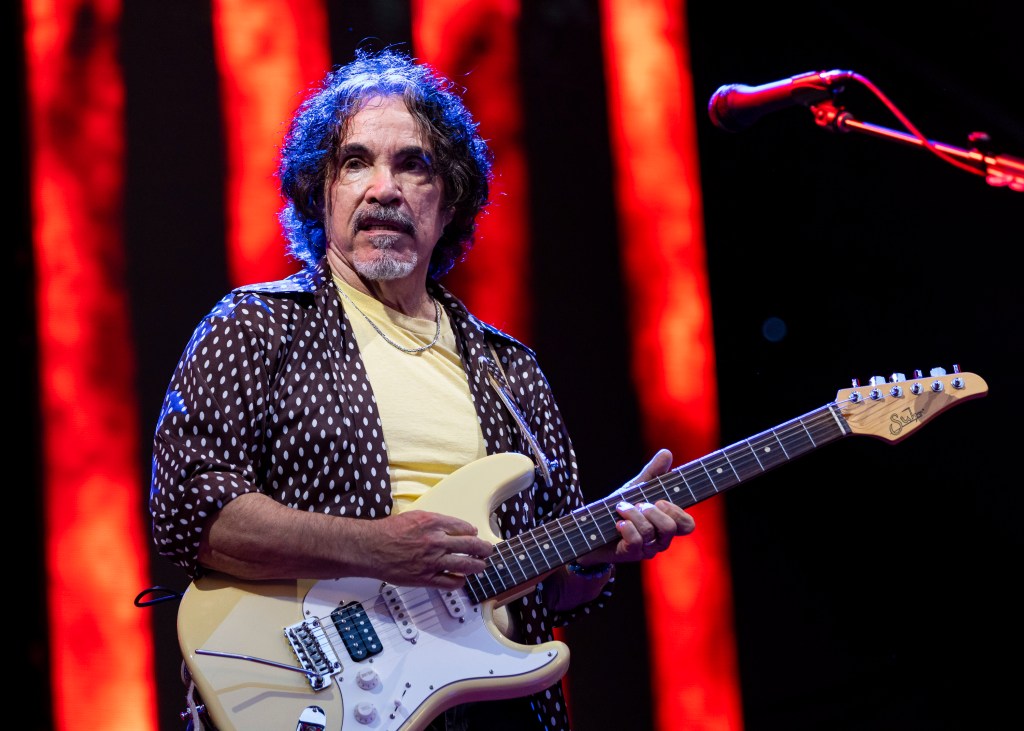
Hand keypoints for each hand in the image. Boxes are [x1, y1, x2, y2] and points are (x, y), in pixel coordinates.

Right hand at [359, 510, 493, 588]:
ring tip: (481, 565)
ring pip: (465, 565)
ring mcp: (433, 561)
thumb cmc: (388, 531)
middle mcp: (436, 541)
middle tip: (488, 550)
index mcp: (434, 523)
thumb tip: (453, 526)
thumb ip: (435, 521)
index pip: (464, 527)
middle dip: (483, 548)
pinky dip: (459, 581)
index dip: (472, 531)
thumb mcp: (414, 516)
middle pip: (471, 546)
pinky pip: (450, 582)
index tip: (474, 534)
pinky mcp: (426, 577)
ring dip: (477, 565)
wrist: (371, 548)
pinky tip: (461, 579)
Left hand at [577, 449, 694, 566]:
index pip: (687, 525)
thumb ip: (653, 473)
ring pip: (650, 531)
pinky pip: (636, 541)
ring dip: (633, 514)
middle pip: (671, 528)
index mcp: (666, 524)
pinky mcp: (630, 554)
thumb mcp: (636, 488)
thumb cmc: (619, 509)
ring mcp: (646, 550)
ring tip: (621, 508)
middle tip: (640, 504)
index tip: (661, 500)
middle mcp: (660, 540)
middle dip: (653, 511)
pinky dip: (626, 527)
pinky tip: (618, 523)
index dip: (678, 512)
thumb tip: (666, 453)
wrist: (591, 528)